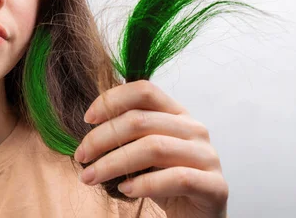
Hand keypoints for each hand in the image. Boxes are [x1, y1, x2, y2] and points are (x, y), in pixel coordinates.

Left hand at [74, 80, 228, 217]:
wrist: (195, 216)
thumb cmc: (164, 181)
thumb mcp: (142, 151)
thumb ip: (126, 133)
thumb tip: (89, 123)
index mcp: (176, 113)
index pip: (143, 90)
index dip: (111, 100)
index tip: (87, 119)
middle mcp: (194, 129)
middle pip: (140, 120)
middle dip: (101, 138)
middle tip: (80, 157)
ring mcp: (207, 156)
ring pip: (154, 147)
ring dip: (113, 163)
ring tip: (90, 176)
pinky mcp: (215, 186)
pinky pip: (176, 178)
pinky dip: (145, 184)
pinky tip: (126, 190)